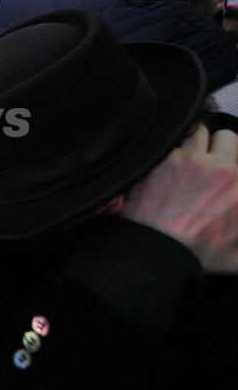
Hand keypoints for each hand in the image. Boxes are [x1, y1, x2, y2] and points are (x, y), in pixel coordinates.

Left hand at [120, 125, 237, 273]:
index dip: (231, 159)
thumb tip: (237, 221)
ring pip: (196, 133)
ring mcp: (193, 161)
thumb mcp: (237, 255)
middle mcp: (223, 170)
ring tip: (180, 160)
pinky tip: (160, 165)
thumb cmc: (196, 254)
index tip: (223, 167)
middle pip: (226, 136)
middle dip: (216, 144)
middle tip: (205, 157)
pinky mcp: (166, 159)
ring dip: (190, 144)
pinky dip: (165, 151)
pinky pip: (169, 142)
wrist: (159, 250)